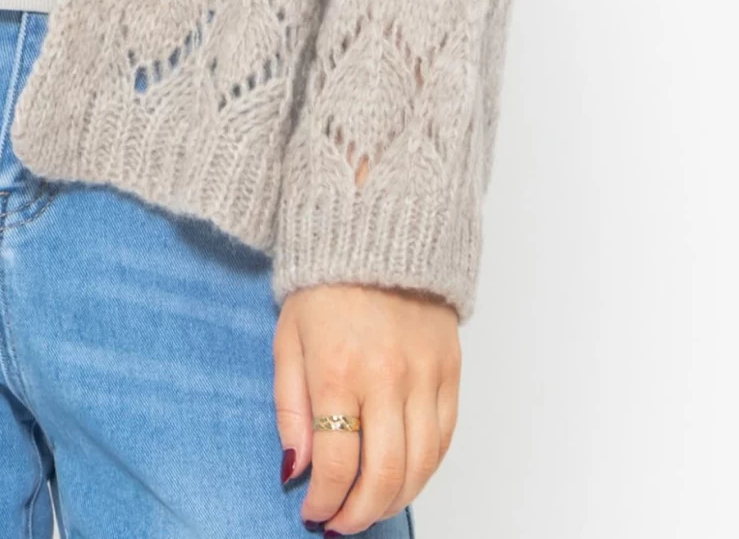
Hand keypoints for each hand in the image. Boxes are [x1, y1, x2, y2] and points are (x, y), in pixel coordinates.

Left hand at [272, 282, 459, 531]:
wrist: (375, 229)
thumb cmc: (322, 283)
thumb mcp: (287, 339)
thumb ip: (290, 408)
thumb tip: (295, 470)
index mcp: (338, 369)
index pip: (336, 464)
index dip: (324, 501)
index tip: (313, 512)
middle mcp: (387, 377)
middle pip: (385, 476)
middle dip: (360, 514)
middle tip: (341, 524)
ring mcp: (425, 375)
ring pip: (421, 465)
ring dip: (394, 500)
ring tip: (369, 507)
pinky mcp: (451, 370)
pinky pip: (445, 438)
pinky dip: (426, 468)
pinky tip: (404, 476)